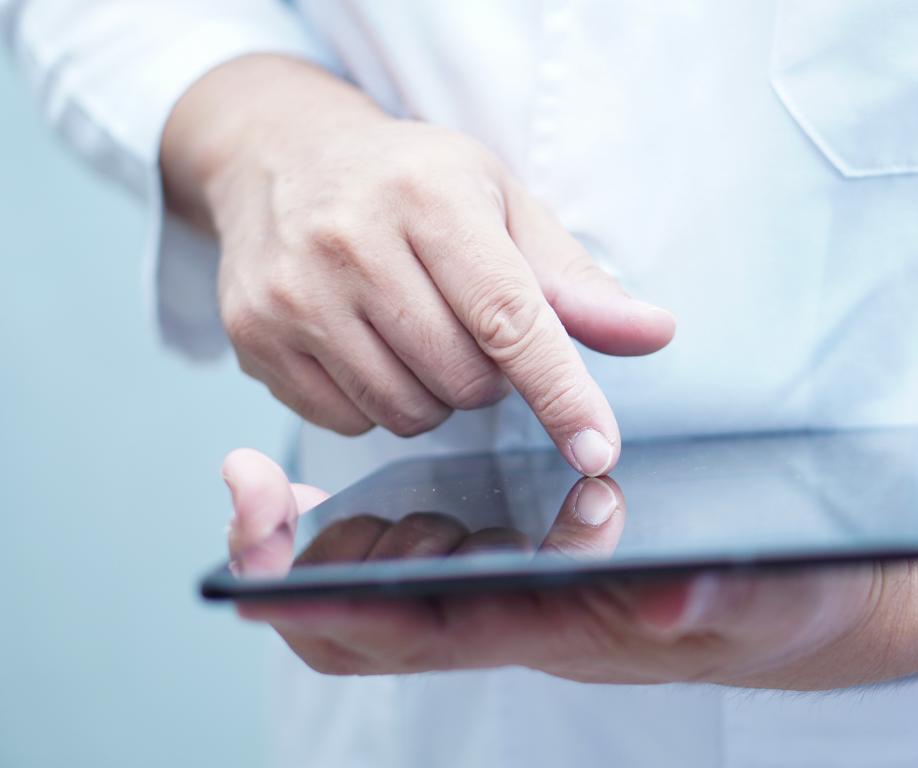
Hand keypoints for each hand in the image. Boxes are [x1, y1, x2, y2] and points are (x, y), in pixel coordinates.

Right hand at [164, 55, 674, 474]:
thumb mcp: (502, 205)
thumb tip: (654, 332)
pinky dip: (379, 403)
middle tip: (473, 331)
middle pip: (463, 379)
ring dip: (437, 395)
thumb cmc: (411, 183)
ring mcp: (292, 292)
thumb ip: (575, 281)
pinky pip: (350, 421)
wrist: (283, 159)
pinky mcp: (253, 335)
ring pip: (407, 411)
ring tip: (421, 334)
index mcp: (429, 196)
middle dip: (491, 378)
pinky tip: (370, 348)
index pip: (510, 318)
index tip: (598, 448)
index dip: (561, 393)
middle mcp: (351, 239)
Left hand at [221, 448, 879, 685]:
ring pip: (385, 597)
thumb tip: (670, 596)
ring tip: (269, 482)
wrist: (801, 609)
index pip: (426, 633)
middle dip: (291, 573)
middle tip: (246, 489)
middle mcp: (521, 620)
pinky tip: (357, 487)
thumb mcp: (766, 594)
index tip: (261, 564)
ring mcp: (518, 598)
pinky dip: (371, 531)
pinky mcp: (528, 569)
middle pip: (373, 626)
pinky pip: (426, 563)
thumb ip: (722, 594)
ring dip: (315, 551)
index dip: (337, 603)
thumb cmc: (778, 606)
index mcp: (560, 627)